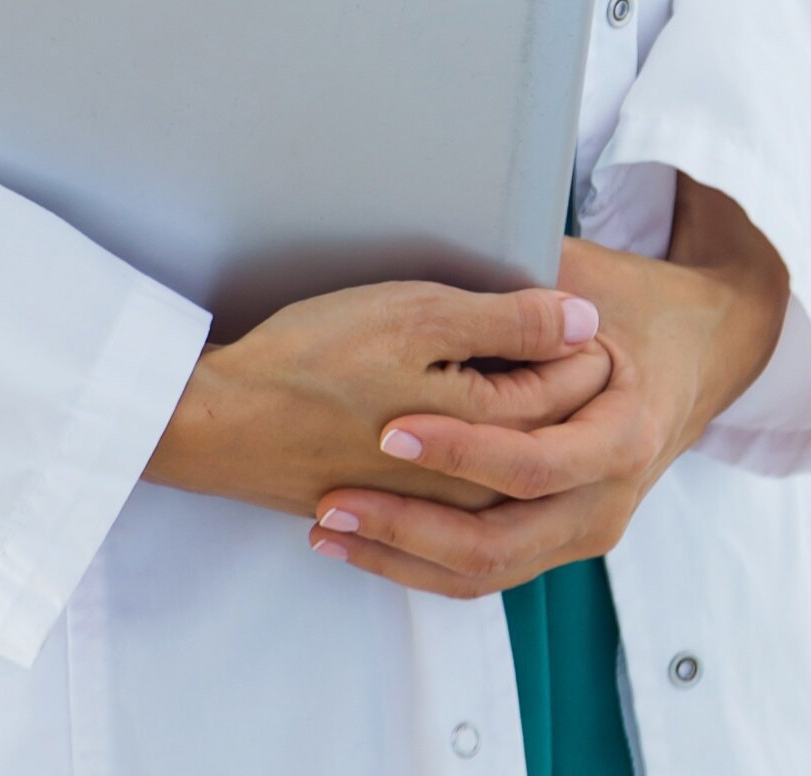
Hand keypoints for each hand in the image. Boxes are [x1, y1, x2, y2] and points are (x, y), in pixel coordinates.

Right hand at [144, 276, 612, 520]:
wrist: (226, 425)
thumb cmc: (317, 360)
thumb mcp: (419, 317)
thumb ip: (509, 323)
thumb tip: (584, 320)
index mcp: (491, 431)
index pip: (572, 383)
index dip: (581, 336)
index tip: (577, 300)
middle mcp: (477, 483)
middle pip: (551, 428)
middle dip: (565, 379)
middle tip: (556, 327)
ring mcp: (441, 505)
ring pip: (512, 463)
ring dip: (524, 417)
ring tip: (506, 361)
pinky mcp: (404, 510)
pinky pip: (469, 491)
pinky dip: (482, 454)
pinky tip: (462, 418)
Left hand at [305, 179, 791, 594]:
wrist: (702, 349)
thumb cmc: (638, 305)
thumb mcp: (594, 279)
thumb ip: (535, 281)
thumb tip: (477, 254)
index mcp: (620, 436)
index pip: (528, 463)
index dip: (456, 449)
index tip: (389, 428)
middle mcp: (605, 500)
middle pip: (497, 543)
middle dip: (406, 525)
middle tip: (334, 496)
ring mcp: (581, 528)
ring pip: (483, 573)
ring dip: (400, 554)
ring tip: (327, 524)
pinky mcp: (555, 538)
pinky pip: (484, 573)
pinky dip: (419, 563)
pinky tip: (359, 541)